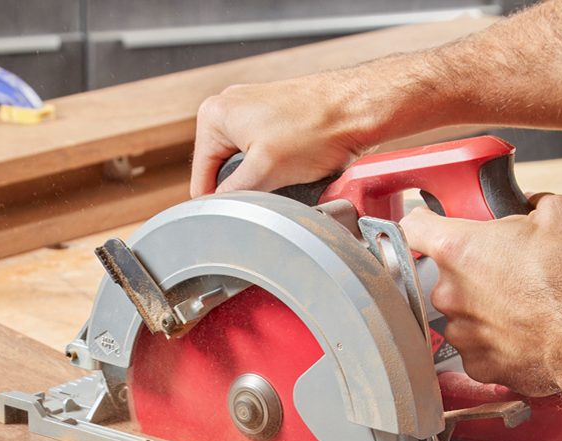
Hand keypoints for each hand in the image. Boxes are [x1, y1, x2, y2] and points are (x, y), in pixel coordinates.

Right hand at [190, 70, 376, 196]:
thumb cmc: (317, 127)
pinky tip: (299, 161)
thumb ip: (233, 194)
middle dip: (248, 185)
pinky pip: (265, 153)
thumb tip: (217, 212)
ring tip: (291, 170)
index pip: (202, 178)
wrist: (359, 106)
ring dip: (265, 176)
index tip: (245, 211)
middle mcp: (229, 107)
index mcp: (214, 115)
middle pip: (223, 171)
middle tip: (276, 184)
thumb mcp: (264, 171)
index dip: (222, 201)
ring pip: (246, 164)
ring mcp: (252, 109)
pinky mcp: (275, 116)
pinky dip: (279, 164)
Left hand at [400, 193, 561, 395]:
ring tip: (522, 302)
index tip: (434, 223)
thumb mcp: (560, 214)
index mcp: (457, 250)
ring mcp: (458, 331)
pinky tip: (522, 329)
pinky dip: (495, 337)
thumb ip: (531, 202)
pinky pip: (477, 344)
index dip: (426, 221)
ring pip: (462, 310)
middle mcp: (448, 293)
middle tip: (509, 267)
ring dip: (483, 304)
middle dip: (473, 267)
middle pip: (446, 272)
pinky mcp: (474, 363)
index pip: (414, 227)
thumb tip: (528, 205)